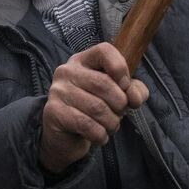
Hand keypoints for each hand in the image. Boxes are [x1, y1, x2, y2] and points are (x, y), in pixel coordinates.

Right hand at [39, 43, 149, 174]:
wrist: (66, 137)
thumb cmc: (94, 110)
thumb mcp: (118, 95)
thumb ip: (133, 91)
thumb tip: (134, 96)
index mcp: (84, 60)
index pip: (104, 50)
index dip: (121, 68)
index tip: (125, 86)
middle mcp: (67, 71)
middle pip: (104, 83)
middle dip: (120, 104)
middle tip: (120, 114)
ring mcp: (58, 91)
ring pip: (97, 107)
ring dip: (112, 123)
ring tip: (110, 127)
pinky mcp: (54, 112)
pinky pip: (86, 125)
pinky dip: (100, 135)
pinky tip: (99, 136)